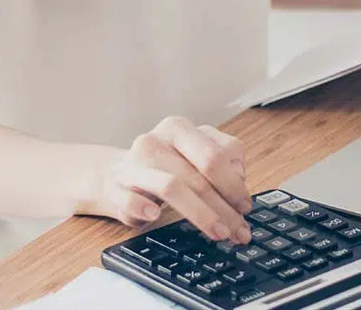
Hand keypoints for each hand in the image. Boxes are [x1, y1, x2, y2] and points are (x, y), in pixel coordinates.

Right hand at [84, 116, 253, 243]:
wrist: (114, 176)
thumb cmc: (164, 168)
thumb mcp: (193, 157)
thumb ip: (221, 163)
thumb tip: (239, 184)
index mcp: (179, 128)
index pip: (216, 155)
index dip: (235, 185)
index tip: (246, 207)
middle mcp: (156, 141)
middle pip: (198, 175)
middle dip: (224, 207)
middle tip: (239, 231)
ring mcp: (133, 165)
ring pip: (172, 187)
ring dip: (201, 214)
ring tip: (219, 232)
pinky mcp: (115, 189)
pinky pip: (130, 199)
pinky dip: (144, 208)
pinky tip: (155, 215)